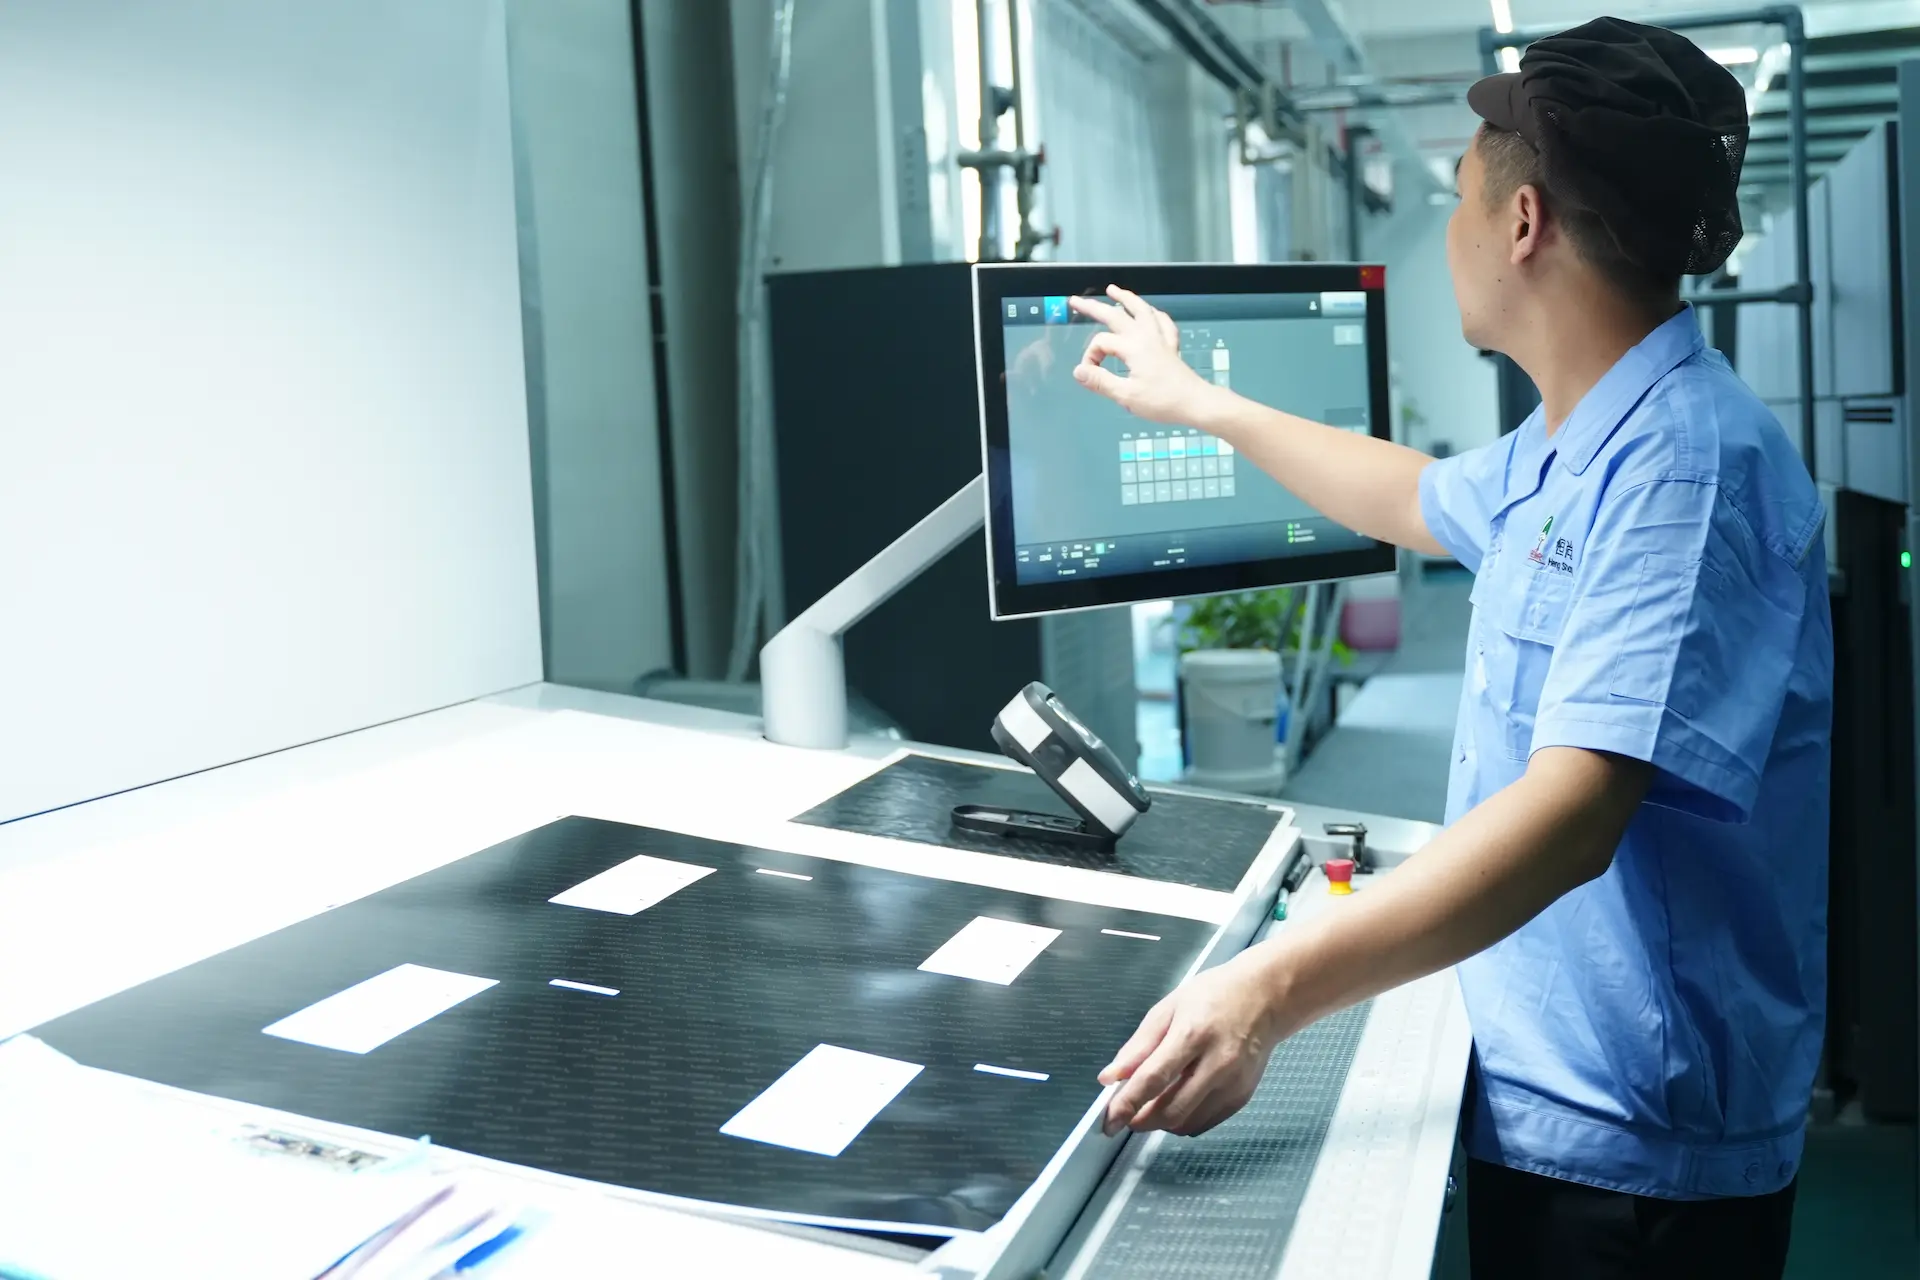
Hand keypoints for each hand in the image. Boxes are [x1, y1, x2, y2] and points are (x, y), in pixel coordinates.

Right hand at [1070, 286, 1214, 424]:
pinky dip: (1153, 313)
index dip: (1090, 358)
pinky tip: (1151, 312)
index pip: (1101, 344)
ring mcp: (1160, 338)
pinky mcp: (1171, 345)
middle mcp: (1146, 336)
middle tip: (1076, 300)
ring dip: (1126, 298)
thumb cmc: (1162, 401)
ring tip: (1113, 290)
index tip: (1089, 375)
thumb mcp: (1126, 396)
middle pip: (1116, 315)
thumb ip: (1100, 382)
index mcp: (1133, 347)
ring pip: (1142, 310)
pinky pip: (1162, 321)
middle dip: (1094, 307)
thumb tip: (1078, 371)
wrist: (1195, 403)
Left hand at [1098, 946, 1290, 1136]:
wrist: (1265, 998)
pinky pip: (1205, 1123)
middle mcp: (1216, 1064)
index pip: (1153, 1079)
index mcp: (1193, 1034)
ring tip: (1150, 1106)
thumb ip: (1138, 1046)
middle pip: (1171, 1110)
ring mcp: (1233, 1084)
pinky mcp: (1242, 1096)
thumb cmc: (1213, 996)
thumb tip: (1110, 1077)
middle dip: (1142, 1120)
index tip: (1109, 1121)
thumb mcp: (1168, 1009)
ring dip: (1161, 1123)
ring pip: (1188, 1123)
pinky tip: (1176, 1104)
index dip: (1127, 1104)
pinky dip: (1184, 1121)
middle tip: (1127, 1115)